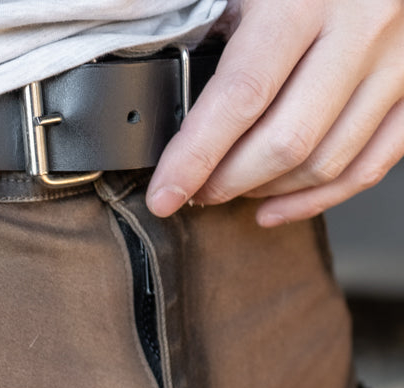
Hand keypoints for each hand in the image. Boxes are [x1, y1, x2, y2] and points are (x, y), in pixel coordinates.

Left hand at [147, 0, 403, 224]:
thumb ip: (217, 23)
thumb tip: (164, 86)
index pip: (241, 97)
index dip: (194, 157)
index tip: (164, 193)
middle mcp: (362, 28)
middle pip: (285, 142)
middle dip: (227, 182)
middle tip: (195, 189)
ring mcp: (399, 60)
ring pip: (326, 162)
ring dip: (267, 192)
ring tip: (230, 189)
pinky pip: (371, 165)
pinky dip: (317, 198)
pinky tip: (275, 206)